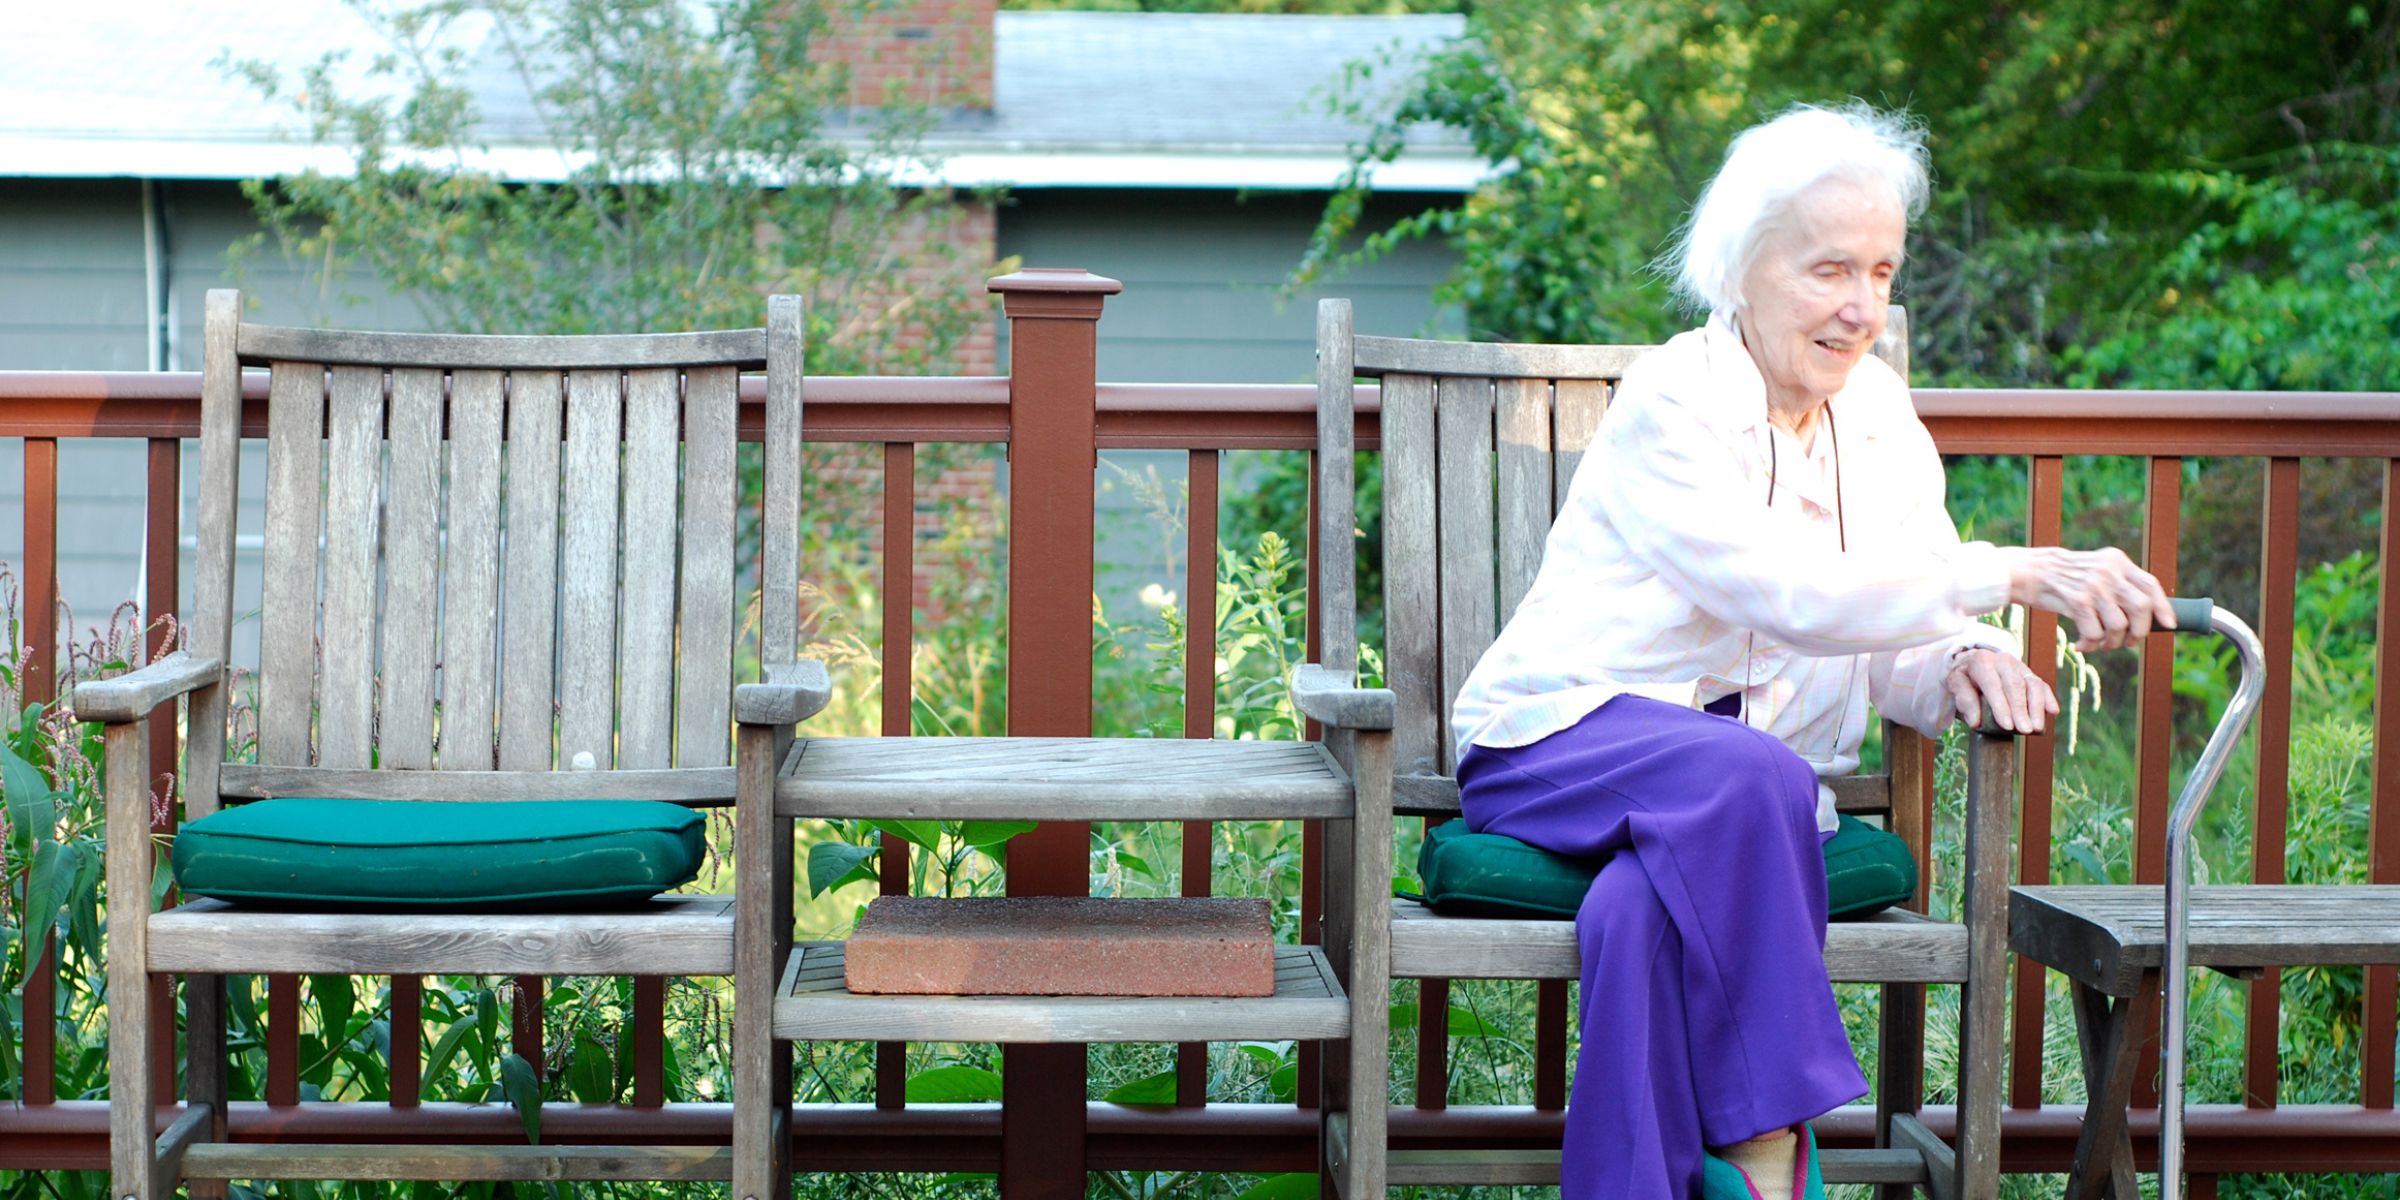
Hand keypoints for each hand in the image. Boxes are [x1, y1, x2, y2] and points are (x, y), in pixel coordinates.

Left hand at [1946, 648, 2058, 733]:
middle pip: (2015, 685)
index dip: (2001, 706)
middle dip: (2020, 709)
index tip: (2007, 726)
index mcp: (1981, 661)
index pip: (1992, 685)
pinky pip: (2041, 684)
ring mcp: (2018, 666)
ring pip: (2032, 684)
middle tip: (2024, 730)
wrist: (1972, 663)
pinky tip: (2052, 711)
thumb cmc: (1964, 679)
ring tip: (2036, 728)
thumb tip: (1975, 722)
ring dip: (2036, 707)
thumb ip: (1964, 701)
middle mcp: (2002, 660)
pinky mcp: (2029, 673)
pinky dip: (2048, 698)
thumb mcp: (1955, 686)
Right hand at [1999, 545, 2174, 651]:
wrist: (2025, 571)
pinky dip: (2090, 645)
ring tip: (2100, 644)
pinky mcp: (2076, 601)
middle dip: (2139, 632)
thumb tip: (2144, 612)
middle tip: (2128, 642)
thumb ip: (2117, 583)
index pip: (2150, 585)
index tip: (2168, 625)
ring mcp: (2093, 586)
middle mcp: (2108, 571)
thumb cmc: (2061, 577)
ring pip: (2120, 625)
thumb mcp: (2094, 570)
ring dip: (2112, 642)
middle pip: (2142, 608)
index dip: (2163, 608)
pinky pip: (2095, 633)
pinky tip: (2081, 644)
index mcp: (2116, 561)